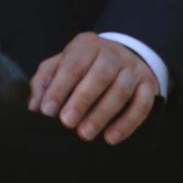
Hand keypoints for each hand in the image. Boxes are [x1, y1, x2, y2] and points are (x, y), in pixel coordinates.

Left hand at [28, 32, 157, 144]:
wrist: (123, 55)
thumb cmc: (85, 65)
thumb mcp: (62, 64)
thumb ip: (45, 81)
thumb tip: (34, 106)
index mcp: (87, 45)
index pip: (72, 65)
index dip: (59, 87)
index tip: (48, 110)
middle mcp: (112, 53)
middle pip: (99, 75)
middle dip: (82, 100)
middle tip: (67, 122)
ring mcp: (132, 68)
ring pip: (121, 90)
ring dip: (103, 114)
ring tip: (85, 133)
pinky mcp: (148, 85)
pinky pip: (142, 105)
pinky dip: (127, 123)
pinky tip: (111, 137)